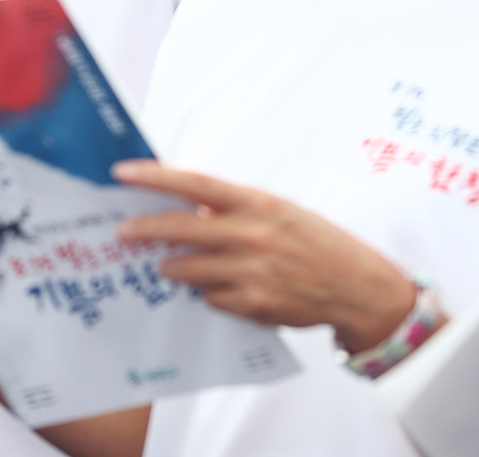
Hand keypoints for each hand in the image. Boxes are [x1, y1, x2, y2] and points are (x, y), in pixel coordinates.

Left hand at [113, 161, 417, 352]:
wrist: (357, 286)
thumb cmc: (316, 241)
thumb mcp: (279, 211)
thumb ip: (235, 208)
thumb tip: (189, 205)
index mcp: (257, 203)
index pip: (195, 183)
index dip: (155, 177)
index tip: (122, 173)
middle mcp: (252, 234)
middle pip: (182, 229)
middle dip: (145, 229)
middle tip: (122, 232)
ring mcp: (252, 271)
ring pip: (188, 269)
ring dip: (172, 268)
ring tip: (168, 266)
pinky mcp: (255, 304)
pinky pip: (211, 298)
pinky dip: (207, 293)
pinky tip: (216, 288)